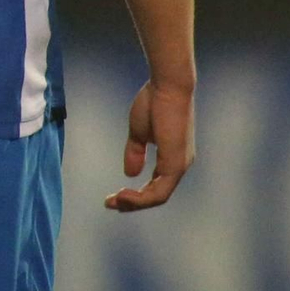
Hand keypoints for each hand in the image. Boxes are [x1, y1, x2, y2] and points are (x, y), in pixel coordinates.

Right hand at [105, 80, 194, 211]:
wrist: (167, 87)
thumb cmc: (154, 103)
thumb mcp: (139, 133)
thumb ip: (135, 153)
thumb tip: (130, 173)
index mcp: (172, 158)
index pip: (155, 186)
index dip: (135, 194)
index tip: (113, 195)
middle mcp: (179, 165)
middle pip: (156, 195)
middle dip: (131, 203)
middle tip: (110, 203)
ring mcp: (179, 166)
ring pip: (157, 197)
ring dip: (134, 203)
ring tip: (114, 201)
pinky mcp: (175, 164)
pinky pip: (159, 192)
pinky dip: (141, 198)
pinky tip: (124, 195)